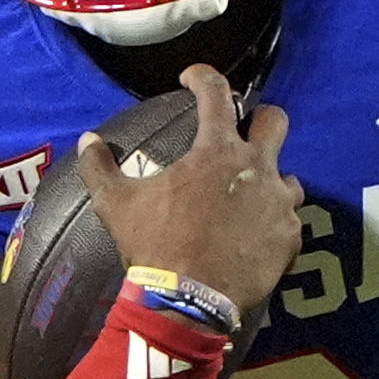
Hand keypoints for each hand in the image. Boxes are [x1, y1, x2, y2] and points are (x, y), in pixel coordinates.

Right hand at [75, 66, 301, 320]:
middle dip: (262, 120)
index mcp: (216, 151)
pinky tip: (256, 239)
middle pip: (275, 122)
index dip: (203, 76)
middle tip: (244, 133)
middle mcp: (256, 168)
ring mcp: (279, 203)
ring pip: (289, 177)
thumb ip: (100, 168)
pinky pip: (289, 223)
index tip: (192, 79)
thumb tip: (88, 141)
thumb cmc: (154, 245)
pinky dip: (274, 226)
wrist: (189, 301)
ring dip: (271, 181)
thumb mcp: (116, 204)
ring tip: (252, 198)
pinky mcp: (290, 238)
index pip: (215, 92)